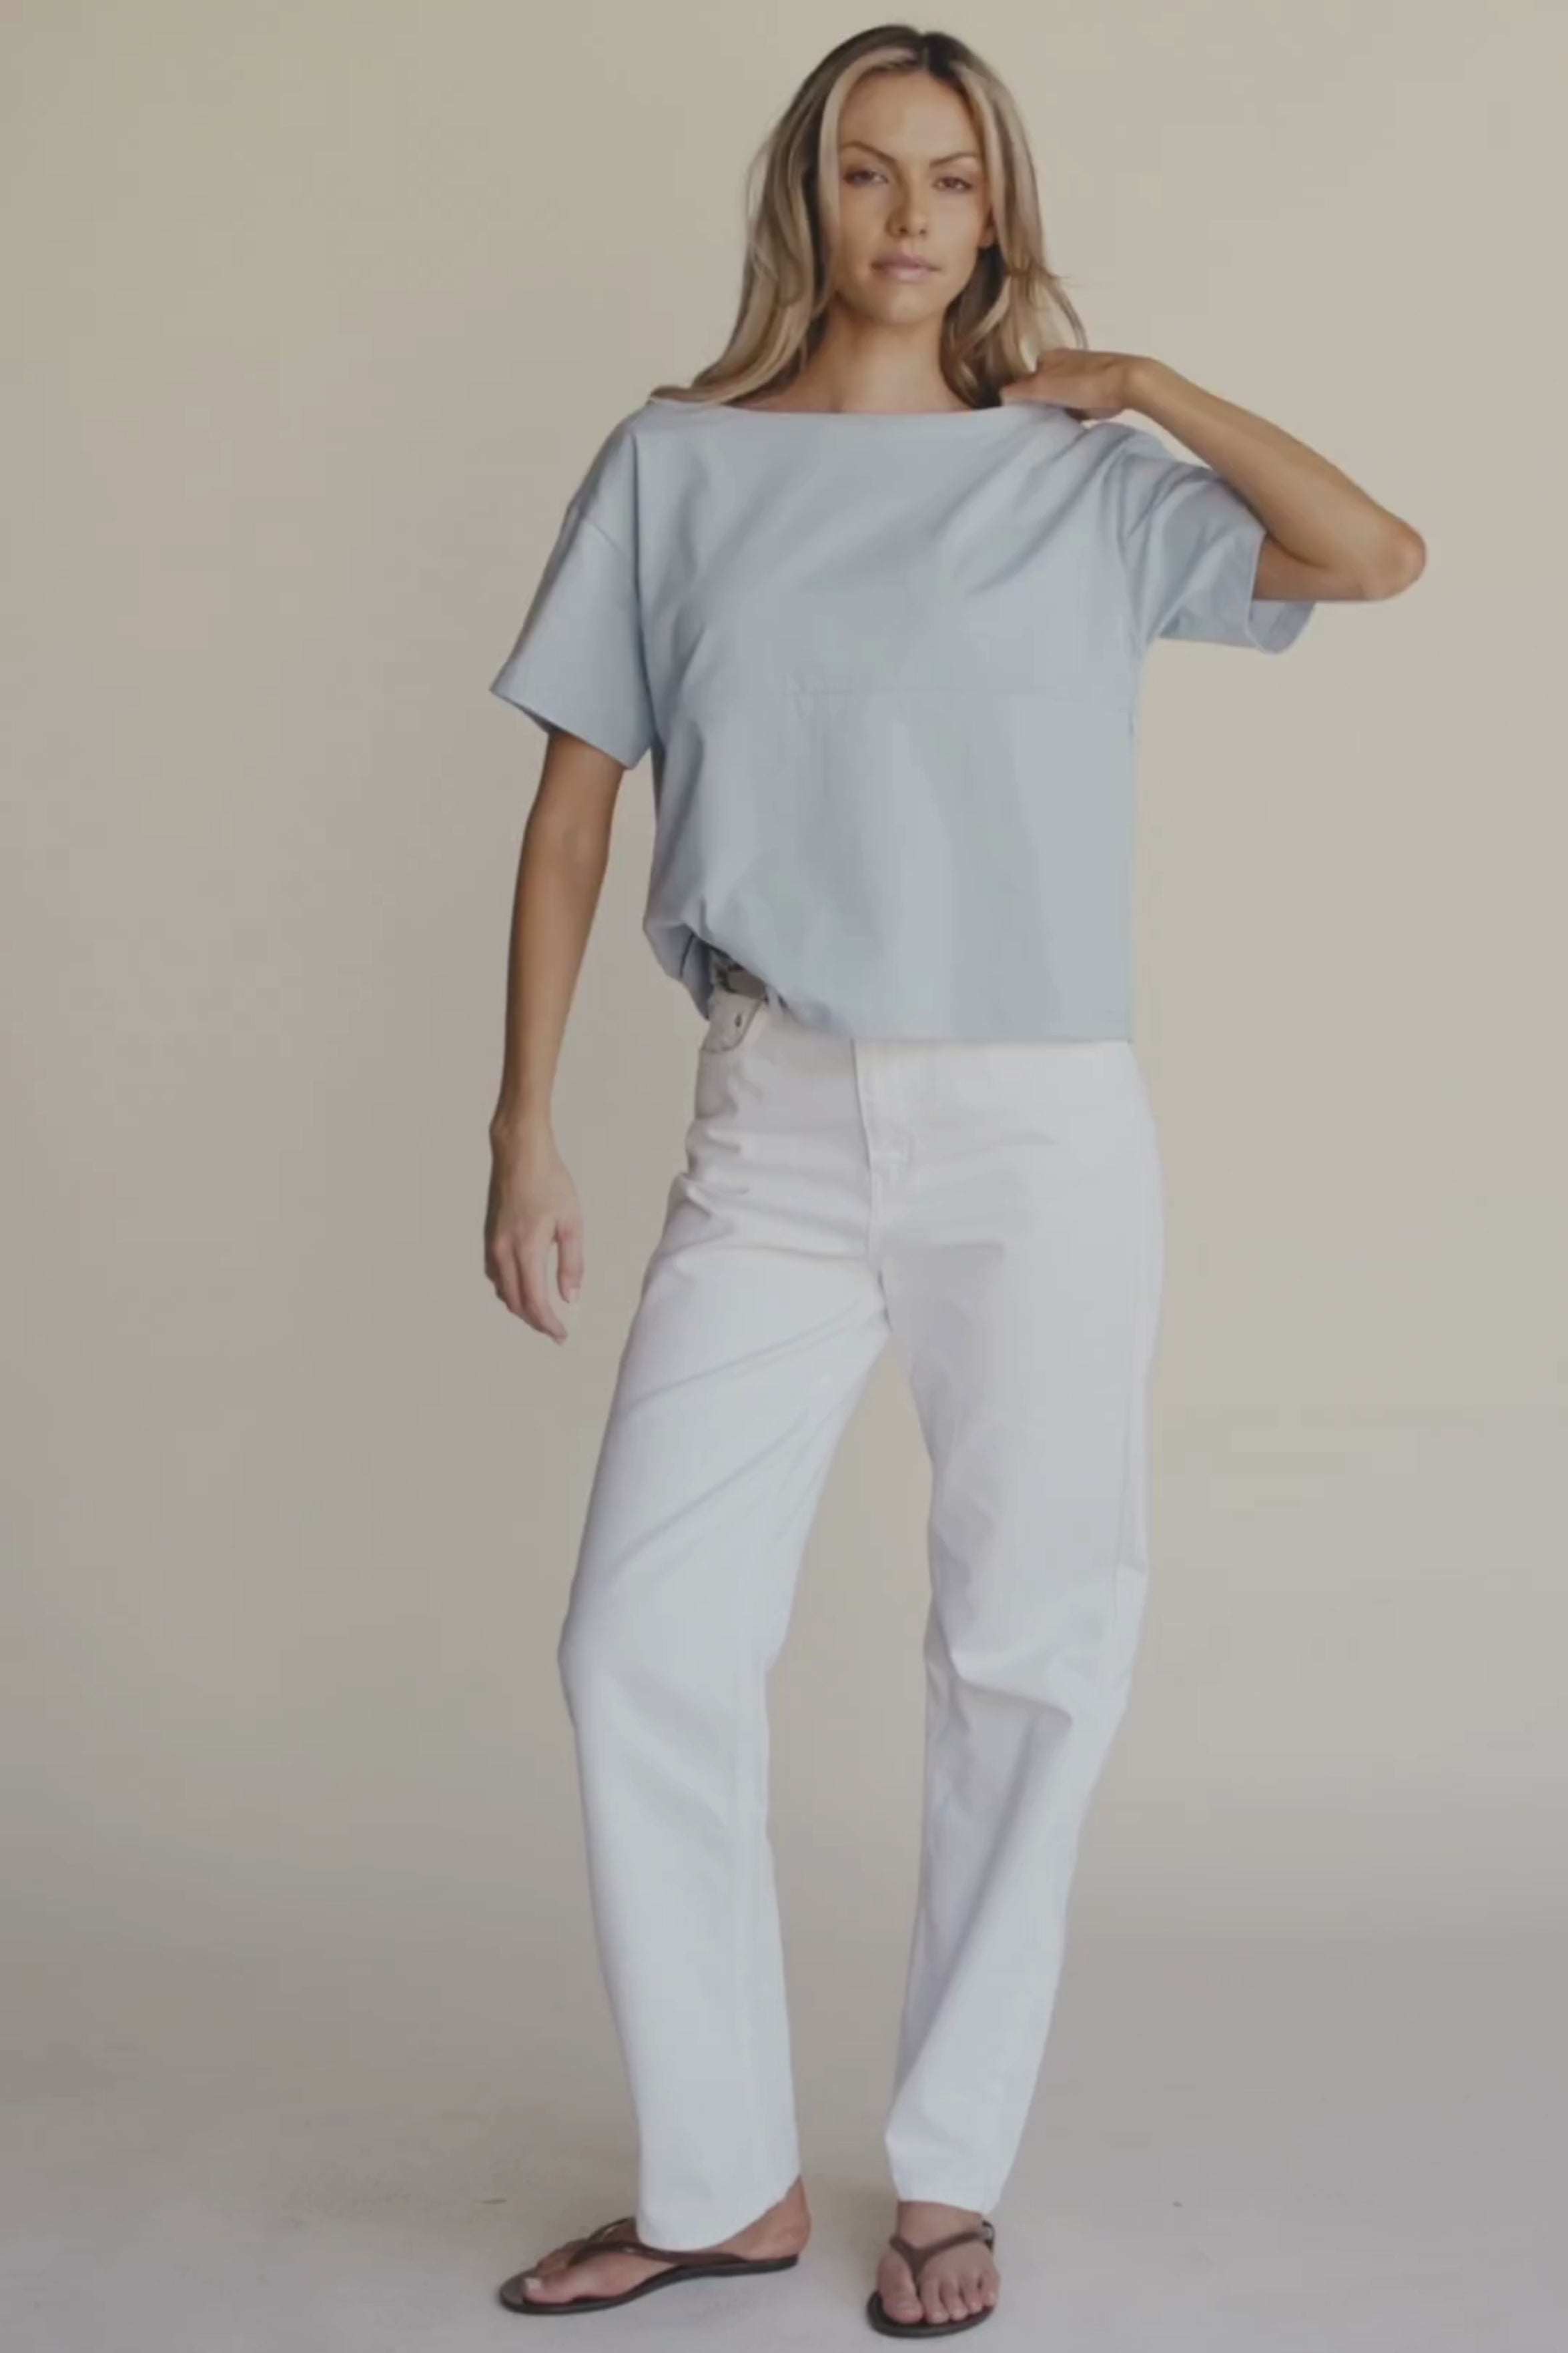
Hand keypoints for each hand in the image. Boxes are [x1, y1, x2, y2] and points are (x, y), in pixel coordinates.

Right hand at [485, 1122, 583, 1344]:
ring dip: (521, 1308)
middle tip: (556, 1331)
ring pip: (503, 1291)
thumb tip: (571, 1298)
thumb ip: (571, 1263)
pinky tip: (523, 1288)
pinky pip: (496, 1276)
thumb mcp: (572, 1223)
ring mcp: (493, 1246)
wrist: (519, 1154)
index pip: (535, 1301)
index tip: (562, 1335)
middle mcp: (503, 1253)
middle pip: (516, 1302)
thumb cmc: (550, 1183)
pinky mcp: (489, 1238)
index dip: (548, 1324)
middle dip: (536, 1321)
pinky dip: (509, 1290)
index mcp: (527, 1251)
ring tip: (543, 1314)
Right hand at [999, 350, 1150, 420]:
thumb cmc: (1084, 383)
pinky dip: (1074, 411)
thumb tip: (1001, 397)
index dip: (1023, 399)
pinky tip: (1077, 421)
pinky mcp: (1098, 386)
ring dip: (1057, 408)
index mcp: (1048, 357)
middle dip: (1040, 403)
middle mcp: (1064, 361)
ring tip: (1058, 424)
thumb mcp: (1043, 387)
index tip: (1025, 417)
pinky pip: (1076, 402)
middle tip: (1040, 423)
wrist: (1129, 382)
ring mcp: (1082, 372)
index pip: (1024, 380)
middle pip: (1042, 387)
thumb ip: (1020, 391)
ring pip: (1059, 395)